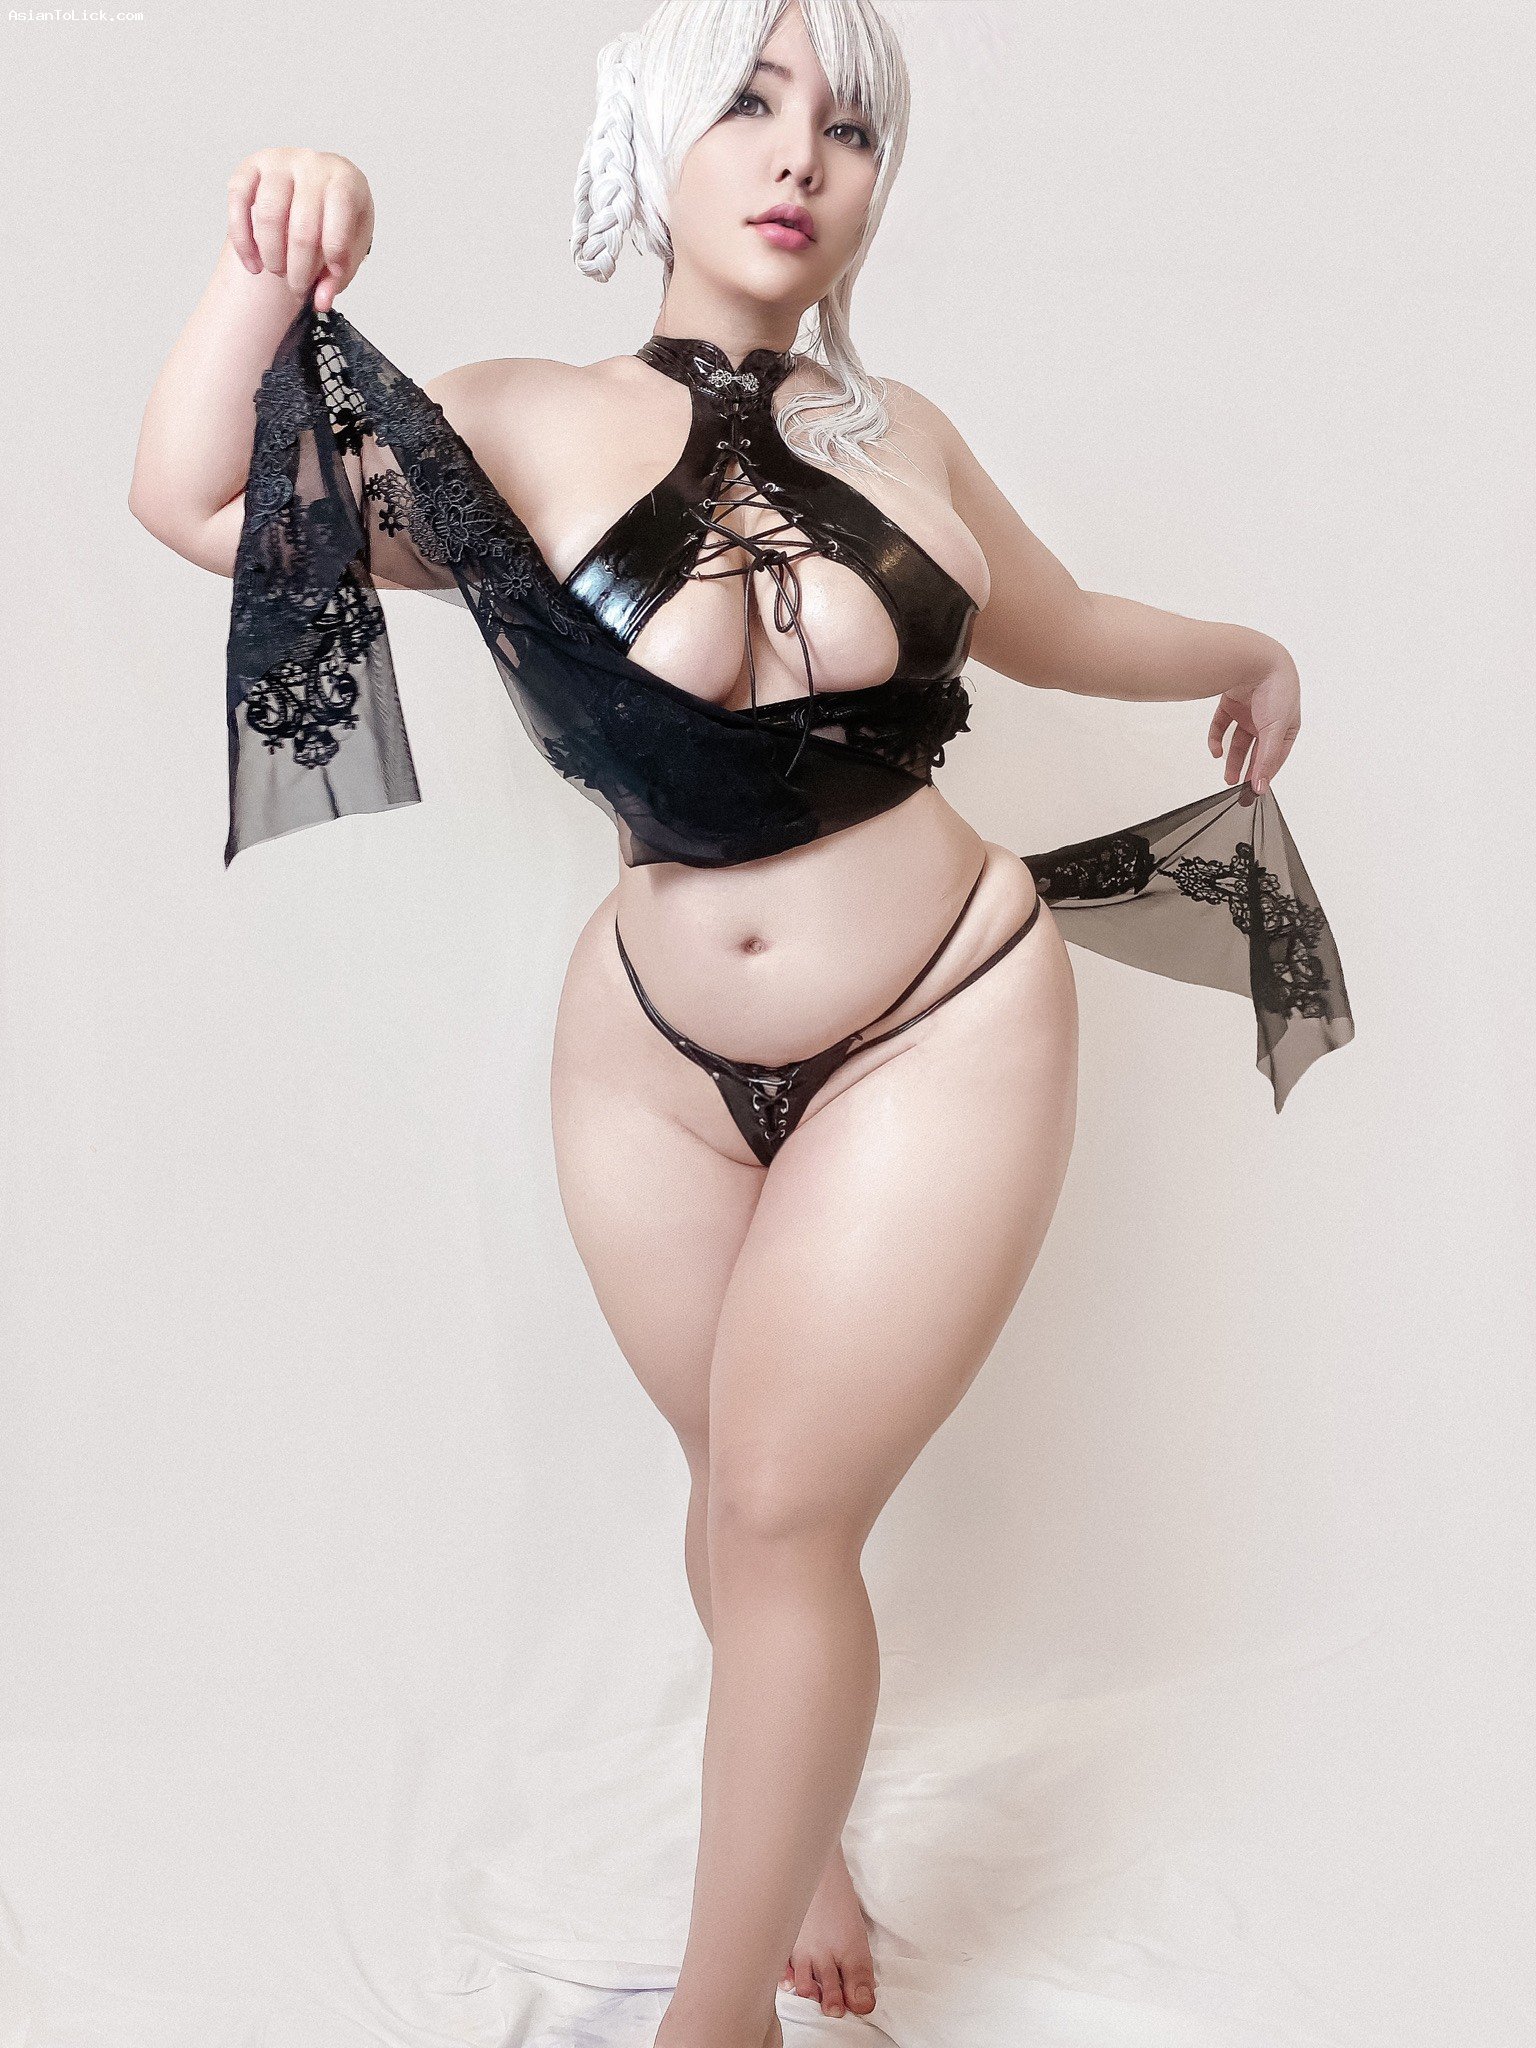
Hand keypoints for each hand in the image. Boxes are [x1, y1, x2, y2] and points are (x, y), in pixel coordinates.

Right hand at [226, 147, 374, 313]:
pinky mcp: (250, 166)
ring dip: (272, 255)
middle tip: (298, 287)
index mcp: (345, 179)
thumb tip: (321, 302)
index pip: (339, 217)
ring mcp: (279, 161)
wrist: (318, 187)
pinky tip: (253, 265)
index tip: (331, 276)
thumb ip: (339, 275)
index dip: (334, 254)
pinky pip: (238, 202)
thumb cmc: (337, 217)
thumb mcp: (351, 246)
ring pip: (268, 215)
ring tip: (279, 272)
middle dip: (299, 269)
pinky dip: (243, 241)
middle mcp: (312, 164)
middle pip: (302, 227)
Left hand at [1207, 644, 1300, 795]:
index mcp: (1286, 726)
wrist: (1255, 659)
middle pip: (1256, 751)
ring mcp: (1249, 712)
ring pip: (1238, 742)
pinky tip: (1215, 751)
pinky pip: (1221, 726)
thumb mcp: (1275, 730)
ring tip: (1227, 778)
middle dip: (1247, 770)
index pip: (1275, 756)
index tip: (1255, 791)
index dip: (1265, 773)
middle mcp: (1268, 719)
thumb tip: (1260, 786)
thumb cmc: (1277, 689)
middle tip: (1239, 789)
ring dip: (1232, 760)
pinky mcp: (1231, 704)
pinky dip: (1216, 739)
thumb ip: (1266, 760)